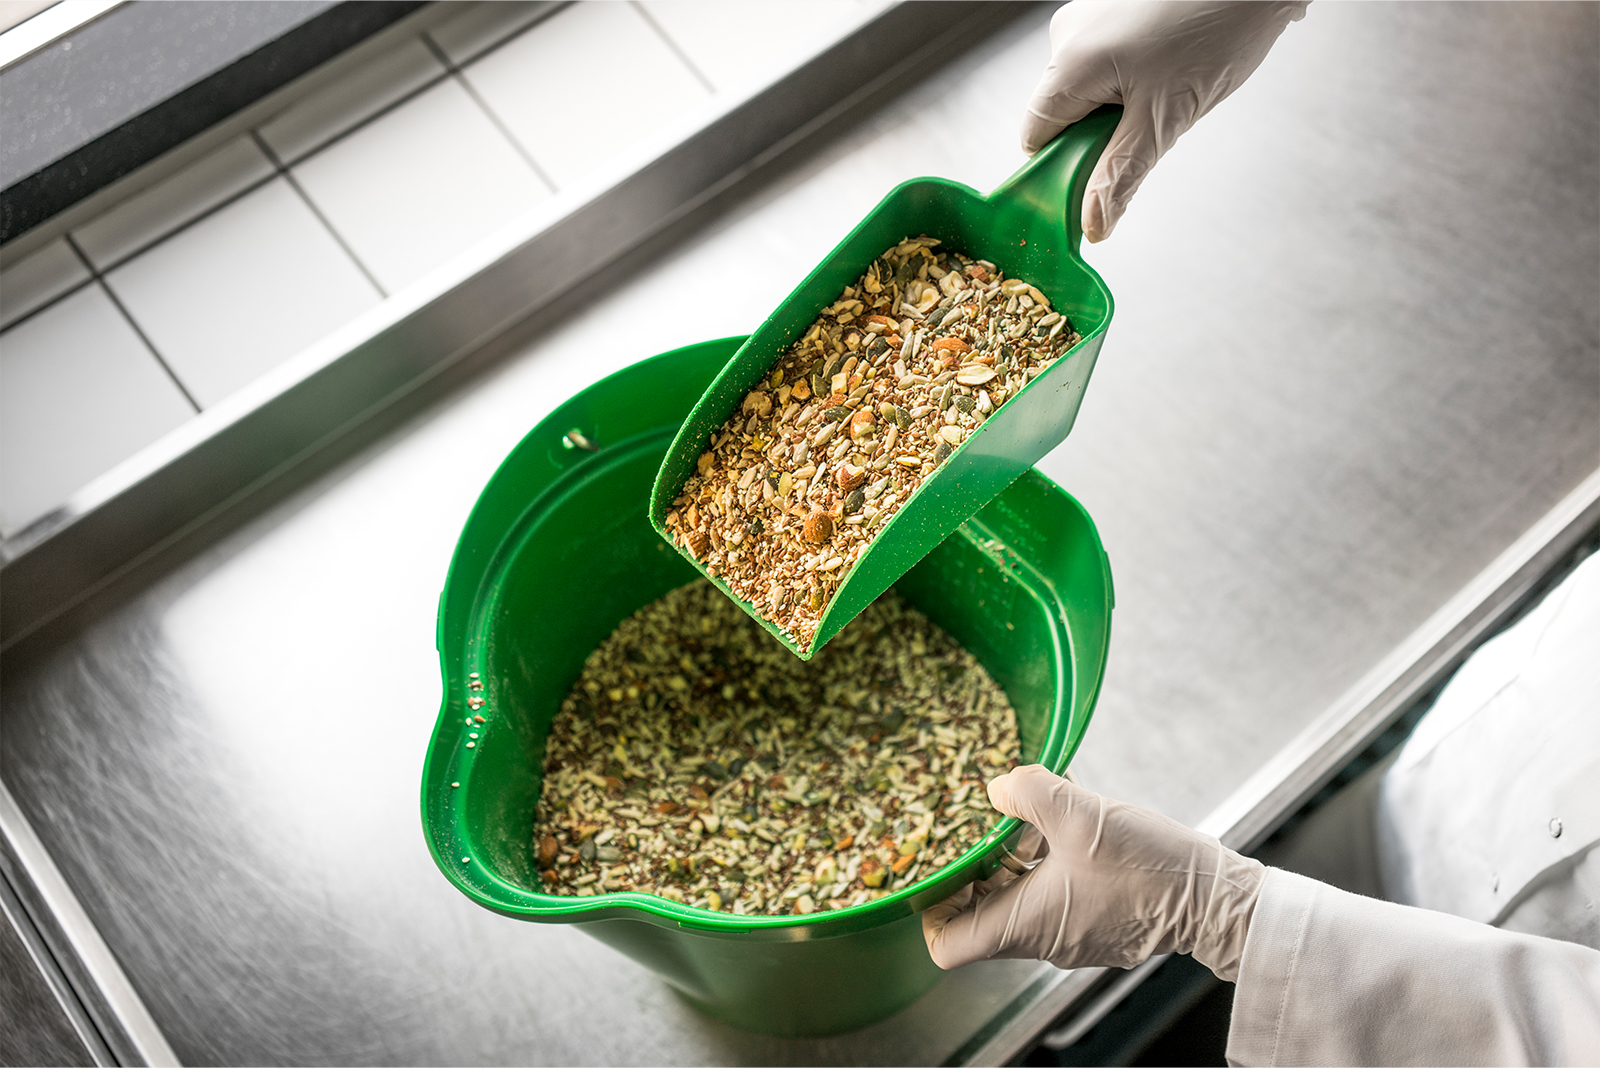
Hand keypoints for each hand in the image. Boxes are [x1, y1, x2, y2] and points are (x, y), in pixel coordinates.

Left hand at [922, 765, 1264, 980]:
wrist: (1217, 898)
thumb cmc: (1150, 868)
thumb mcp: (1080, 815)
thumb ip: (1028, 793)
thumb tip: (996, 787)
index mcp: (1024, 926)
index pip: (948, 945)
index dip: (930, 908)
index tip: (937, 866)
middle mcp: (1041, 940)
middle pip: (979, 914)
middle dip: (973, 867)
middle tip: (977, 822)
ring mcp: (1070, 932)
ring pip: (1017, 897)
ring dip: (1012, 856)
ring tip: (1023, 812)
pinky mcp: (1096, 919)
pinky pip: (1052, 892)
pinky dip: (1045, 859)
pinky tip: (1061, 818)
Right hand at [1023, 1, 1307, 241]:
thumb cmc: (1218, 27)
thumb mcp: (1165, 119)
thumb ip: (1120, 177)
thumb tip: (1094, 224)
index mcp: (1069, 63)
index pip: (1035, 136)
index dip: (1062, 167)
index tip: (1095, 181)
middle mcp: (1068, 36)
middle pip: (1060, 113)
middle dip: (1098, 135)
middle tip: (1148, 129)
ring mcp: (1089, 19)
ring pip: (1085, 90)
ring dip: (1117, 108)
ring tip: (1166, 91)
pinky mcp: (1111, 12)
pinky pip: (1103, 64)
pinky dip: (1129, 80)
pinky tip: (1166, 70)